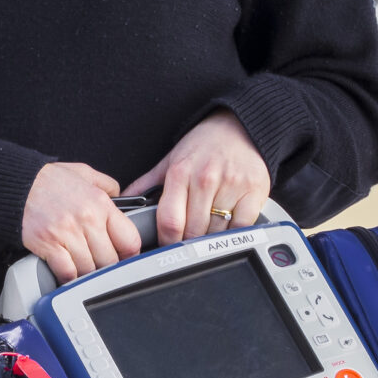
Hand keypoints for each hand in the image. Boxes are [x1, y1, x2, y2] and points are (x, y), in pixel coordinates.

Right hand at [22, 162, 141, 282]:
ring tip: (81, 267)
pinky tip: (67, 272)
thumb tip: (122, 198)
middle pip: (110, 260)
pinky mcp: (48, 245)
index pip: (130, 240)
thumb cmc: (45, 180)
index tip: (122, 257)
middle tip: (98, 263)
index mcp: (100, 203)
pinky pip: (67, 273)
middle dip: (105, 265)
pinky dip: (68, 277)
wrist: (13, 184)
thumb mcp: (83, 173)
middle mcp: (86, 220)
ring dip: (86, 272)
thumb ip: (106, 185)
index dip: (129, 254)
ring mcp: (67, 234)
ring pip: (89, 269)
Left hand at [127, 109, 271, 245]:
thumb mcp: (170, 161)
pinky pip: (241, 226)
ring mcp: (231, 185)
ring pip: (217, 231)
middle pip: (193, 230)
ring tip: (206, 235)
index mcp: (180, 173)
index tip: (165, 249)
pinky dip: (233, 234)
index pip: (169, 220)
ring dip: (210, 240)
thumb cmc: (202, 146)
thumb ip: (147, 184)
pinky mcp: (254, 191)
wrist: (238, 128)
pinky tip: (227, 230)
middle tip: (186, 246)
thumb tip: (123, 202)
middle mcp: (205, 179)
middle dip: (187, 243)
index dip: (165, 241)